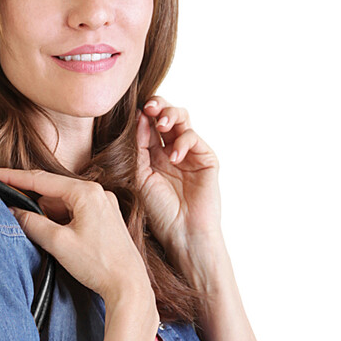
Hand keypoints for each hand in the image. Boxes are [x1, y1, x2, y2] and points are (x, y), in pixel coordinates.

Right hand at [0, 165, 157, 316]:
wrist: (129, 286)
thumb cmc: (99, 265)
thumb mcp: (58, 244)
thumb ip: (32, 223)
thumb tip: (13, 211)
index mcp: (86, 192)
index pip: (39, 179)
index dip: (11, 176)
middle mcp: (97, 192)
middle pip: (51, 190)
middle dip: (30, 202)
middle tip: (9, 210)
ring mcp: (103, 204)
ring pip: (62, 203)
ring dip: (47, 216)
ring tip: (49, 241)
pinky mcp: (105, 218)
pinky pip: (74, 212)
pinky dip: (60, 222)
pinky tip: (58, 239)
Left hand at [136, 97, 229, 294]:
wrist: (182, 233)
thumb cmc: (158, 212)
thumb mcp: (140, 177)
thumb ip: (139, 148)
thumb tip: (139, 118)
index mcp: (152, 156)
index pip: (147, 125)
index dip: (142, 115)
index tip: (135, 112)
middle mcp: (170, 151)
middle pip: (166, 116)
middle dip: (158, 106)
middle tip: (150, 108)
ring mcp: (189, 153)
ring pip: (182, 119)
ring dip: (171, 115)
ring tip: (162, 124)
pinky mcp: (206, 158)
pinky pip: (194, 138)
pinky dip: (183, 141)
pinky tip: (174, 157)